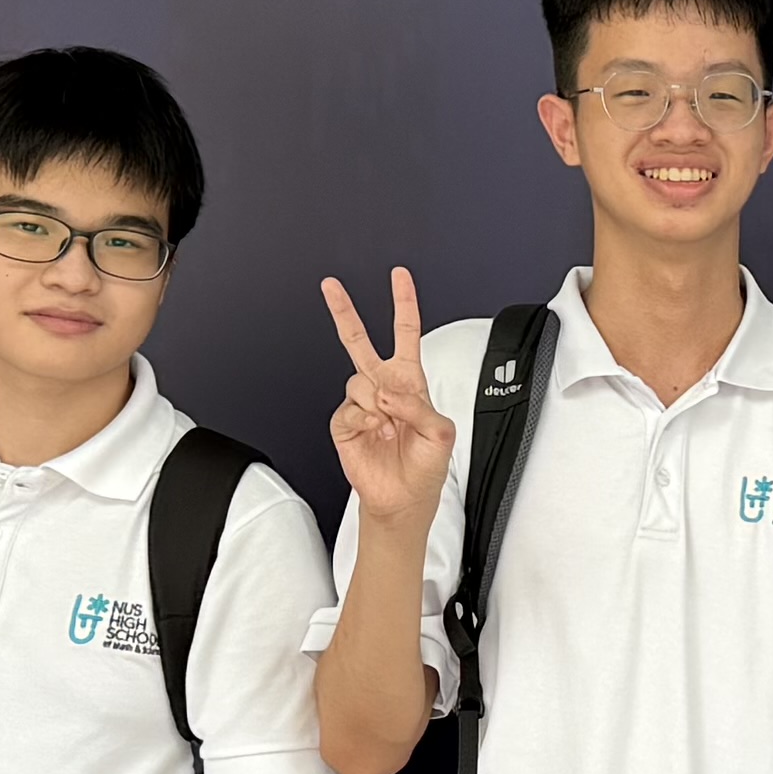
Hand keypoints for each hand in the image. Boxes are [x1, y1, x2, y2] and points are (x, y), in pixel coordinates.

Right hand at [321, 269, 454, 527]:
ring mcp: (361, 403)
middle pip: (359, 341)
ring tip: (388, 425)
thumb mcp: (441, 434)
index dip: (404, 303)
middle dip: (345, 311)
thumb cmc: (425, 466)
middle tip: (331, 285)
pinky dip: (364, 420)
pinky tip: (374, 432)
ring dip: (378, 402)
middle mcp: (383, 387)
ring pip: (359, 380)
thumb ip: (420, 408)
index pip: (406, 334)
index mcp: (409, 381)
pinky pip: (349, 408)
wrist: (403, 497)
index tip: (399, 276)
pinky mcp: (344, 422)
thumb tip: (387, 394)